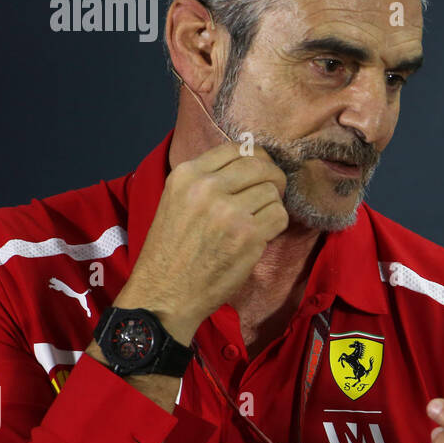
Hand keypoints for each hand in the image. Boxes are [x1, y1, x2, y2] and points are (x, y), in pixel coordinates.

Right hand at [118, 142, 288, 341]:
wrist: (164, 294)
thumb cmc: (170, 251)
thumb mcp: (176, 201)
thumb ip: (206, 180)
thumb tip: (248, 163)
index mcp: (186, 175)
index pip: (236, 148)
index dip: (255, 158)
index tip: (258, 171)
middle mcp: (207, 187)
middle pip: (260, 165)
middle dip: (273, 177)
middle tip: (272, 191)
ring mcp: (230, 211)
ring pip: (272, 191)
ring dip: (272, 205)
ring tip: (258, 220)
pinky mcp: (248, 236)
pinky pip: (279, 216)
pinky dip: (276, 225)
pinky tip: (261, 235)